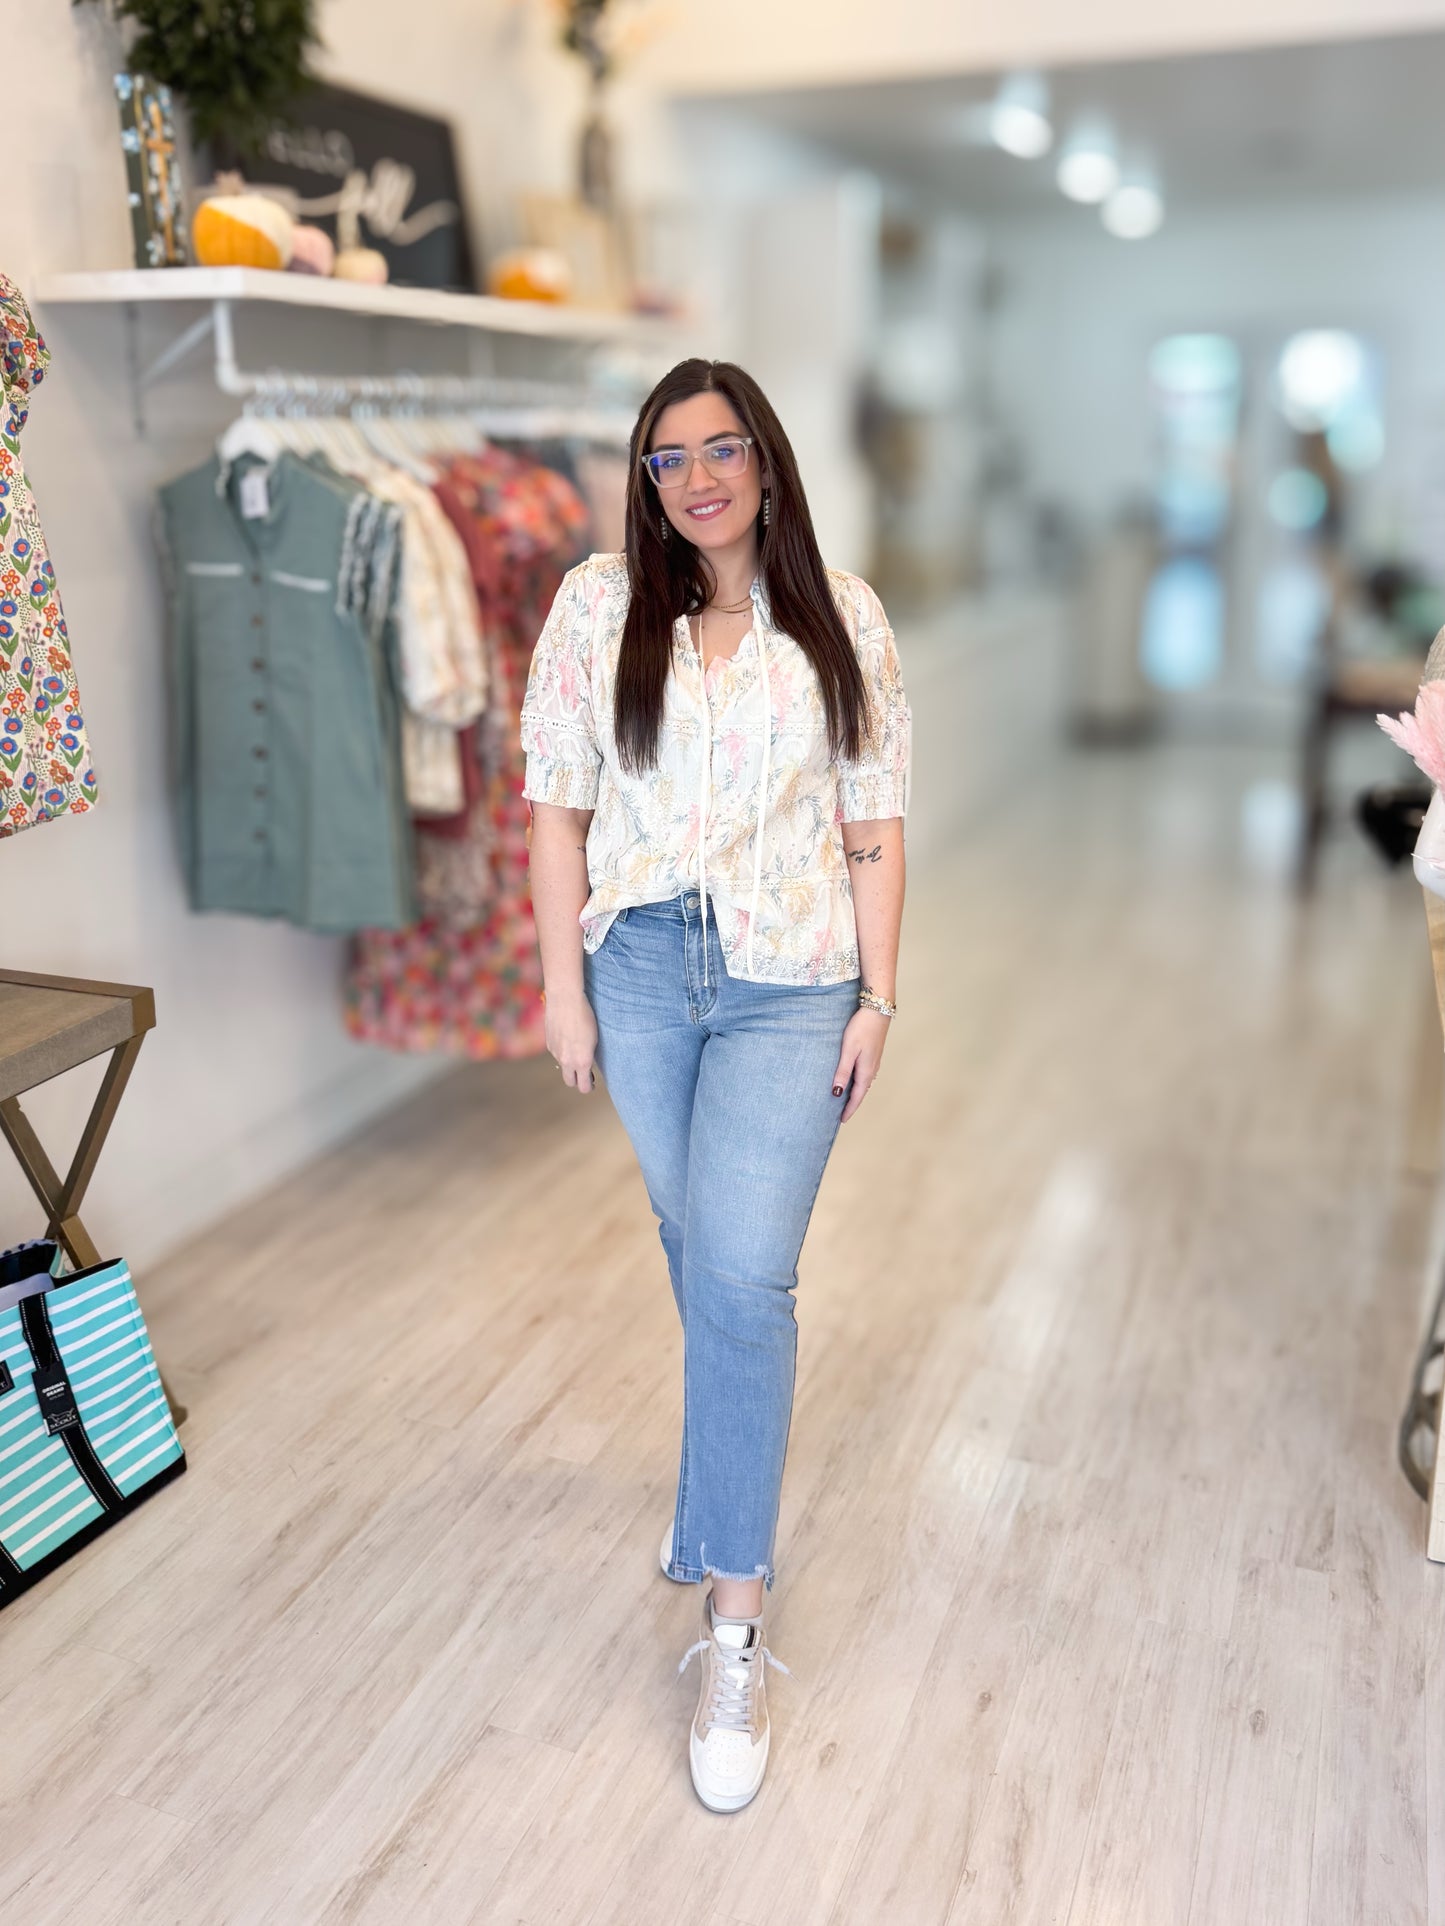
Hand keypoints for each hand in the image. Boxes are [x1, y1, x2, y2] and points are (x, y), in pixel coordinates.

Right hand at [545, 990, 597, 1092]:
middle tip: (584, 1073)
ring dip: (569, 1063)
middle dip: (577, 1080)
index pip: (583, 1087)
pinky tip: (567, 1037)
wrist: (565, 1000)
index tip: (591, 1082)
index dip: (588, 1086)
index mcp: (582, 1061)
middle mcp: (567, 1061)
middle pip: (570, 1082)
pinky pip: (556, 1053)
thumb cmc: (585, 1016)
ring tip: (576, 1049)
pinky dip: (562, 1050)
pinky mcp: (549, 1044)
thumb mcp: (594, 1039)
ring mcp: (556, 1053)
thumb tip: (587, 1064)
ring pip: (563, 1066)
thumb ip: (589, 1056)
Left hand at [831, 1007, 889, 1121]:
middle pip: (861, 1092)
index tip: (841, 1121)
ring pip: (863, 1083)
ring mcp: (874, 1062)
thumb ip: (843, 1071)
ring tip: (844, 1100)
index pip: (857, 1096)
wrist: (878, 1010)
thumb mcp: (848, 1050)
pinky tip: (852, 1080)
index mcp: (866, 1071)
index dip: (849, 1109)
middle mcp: (872, 1069)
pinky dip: (857, 1082)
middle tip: (841, 1115)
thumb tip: (837, 1093)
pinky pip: (865, 1074)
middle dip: (851, 1104)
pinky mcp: (873, 1054)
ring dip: (855, 1093)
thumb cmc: (861, 1028)